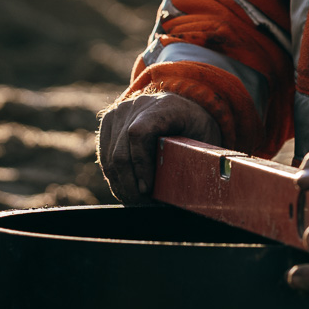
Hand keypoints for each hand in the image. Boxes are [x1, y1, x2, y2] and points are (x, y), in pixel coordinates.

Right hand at [96, 91, 221, 203]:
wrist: (184, 108)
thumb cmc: (197, 128)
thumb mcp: (204, 140)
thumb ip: (195, 159)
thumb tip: (191, 193)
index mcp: (165, 105)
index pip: (139, 134)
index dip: (140, 165)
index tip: (148, 189)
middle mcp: (137, 105)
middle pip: (121, 150)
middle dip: (130, 183)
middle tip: (142, 204)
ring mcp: (120, 112)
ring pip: (110, 157)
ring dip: (121, 184)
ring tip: (135, 201)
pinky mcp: (109, 122)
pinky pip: (105, 155)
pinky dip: (114, 177)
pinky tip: (127, 190)